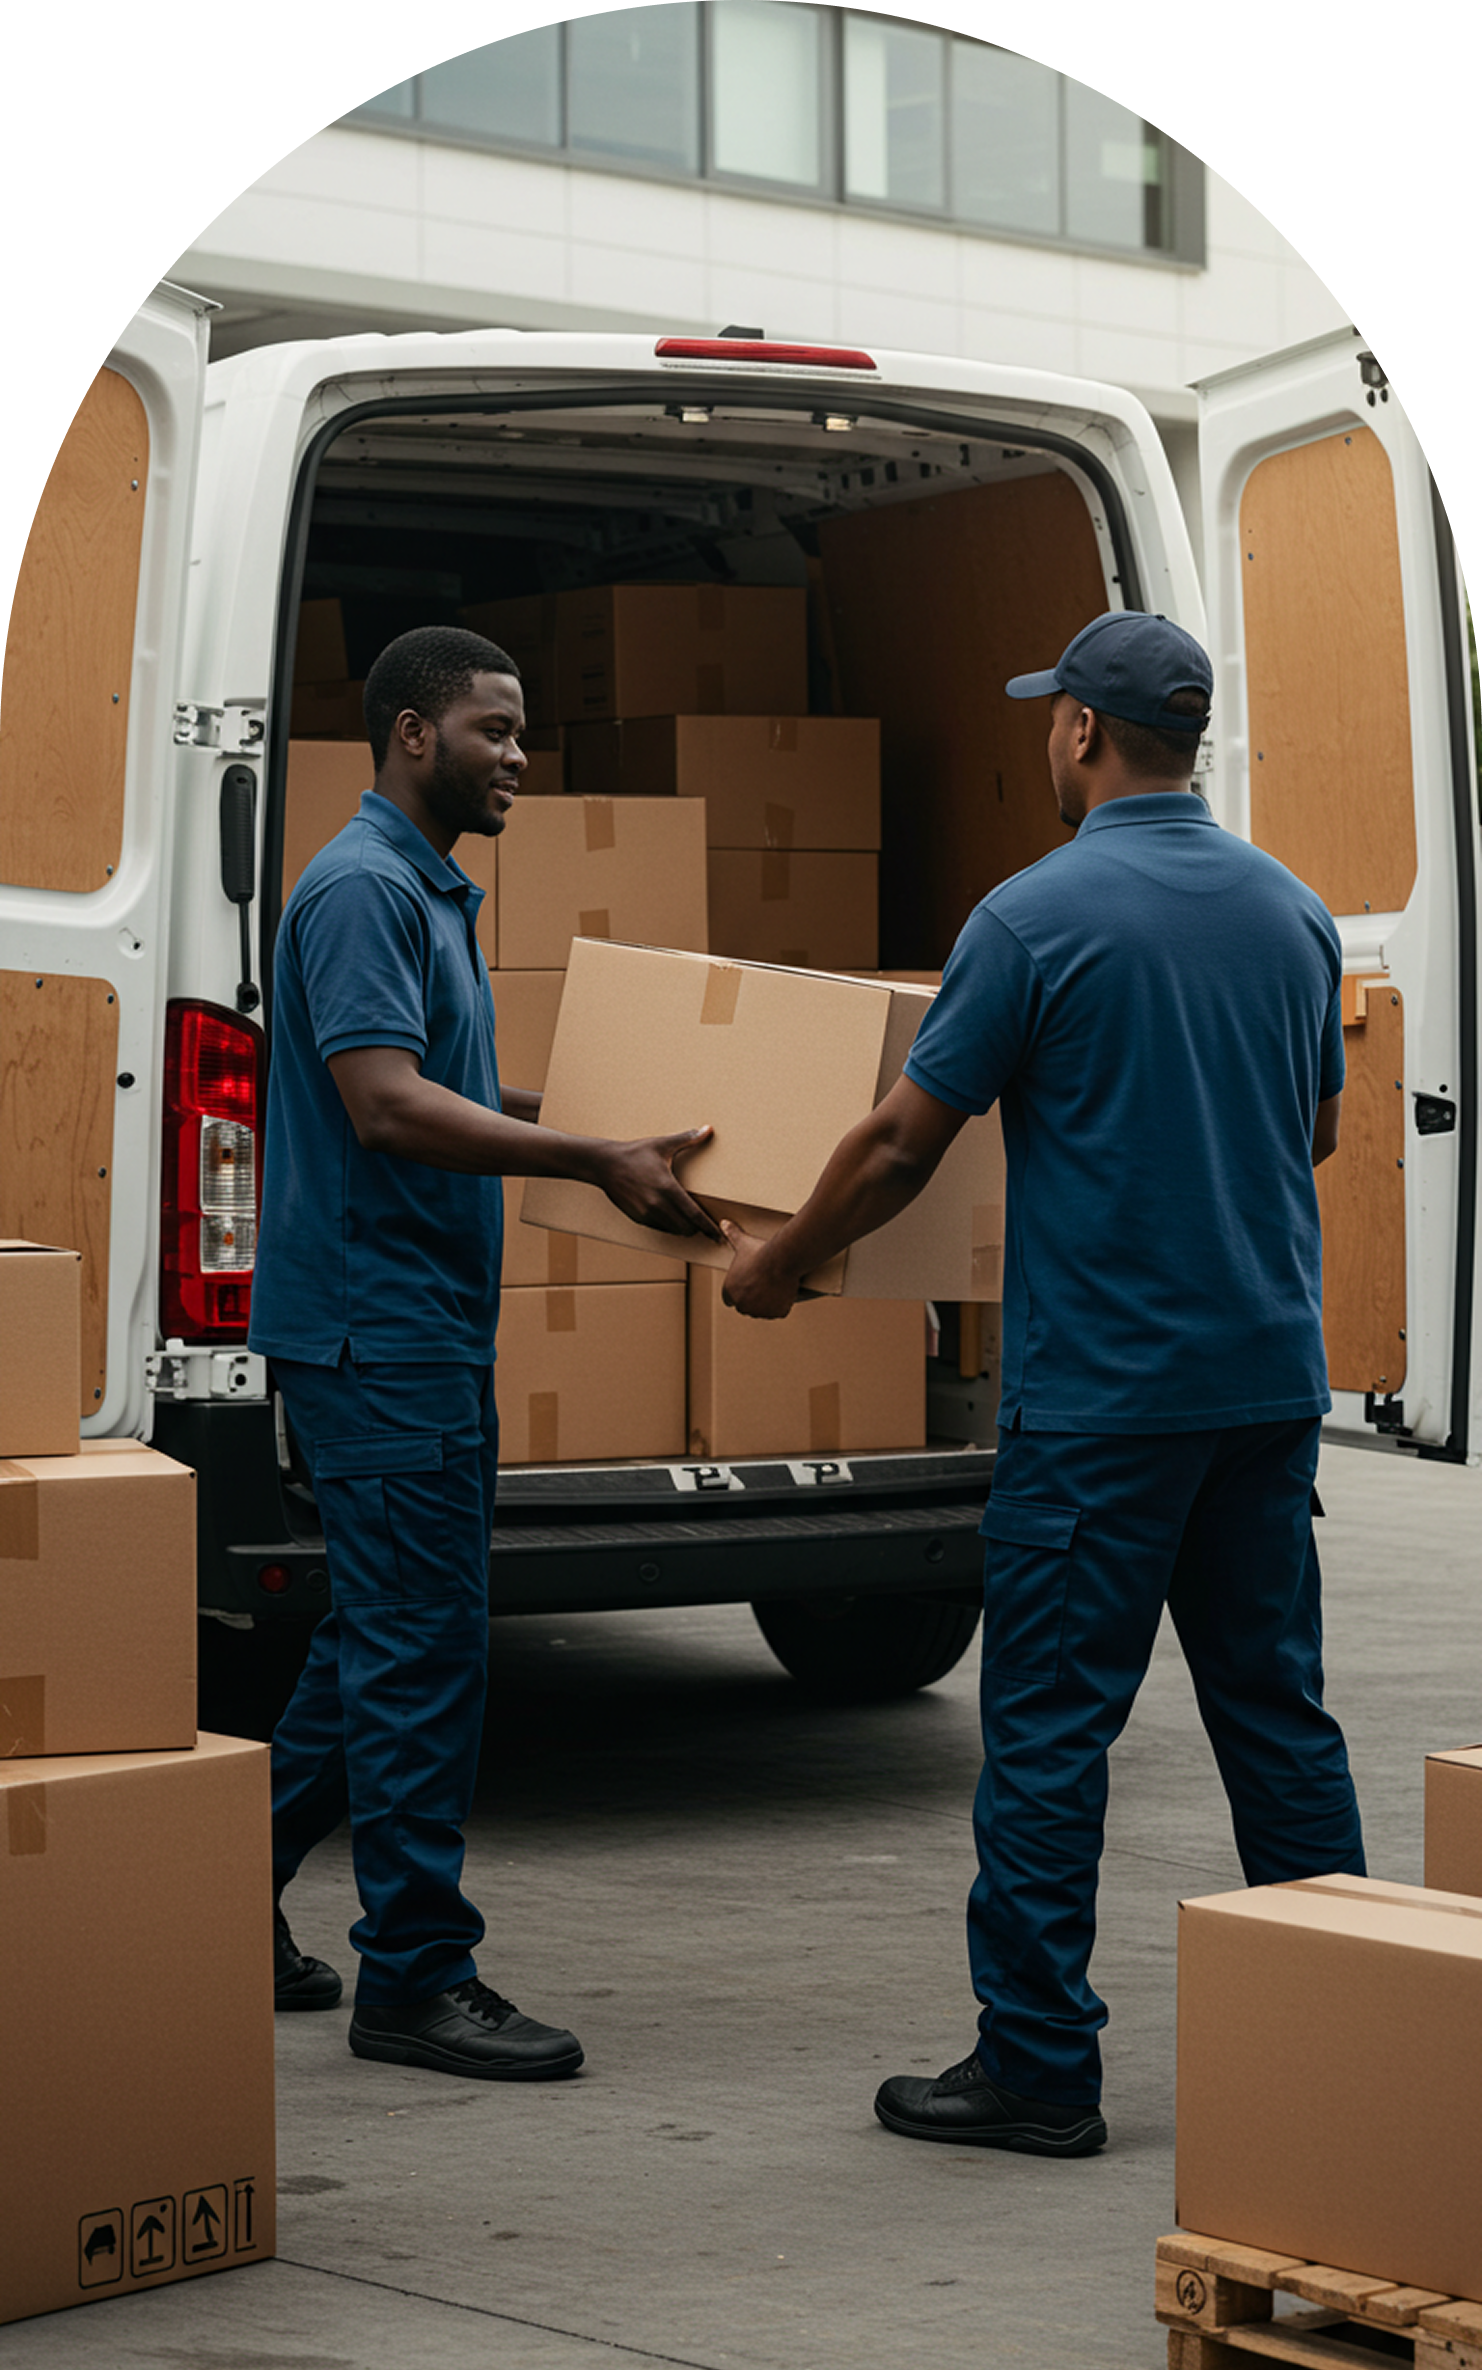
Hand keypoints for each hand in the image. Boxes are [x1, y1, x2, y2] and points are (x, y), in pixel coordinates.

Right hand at [599, 1127, 724, 1240]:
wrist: (604, 1164)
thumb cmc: (635, 1153)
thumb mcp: (662, 1144)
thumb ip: (688, 1139)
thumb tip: (708, 1129)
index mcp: (668, 1188)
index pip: (694, 1215)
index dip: (709, 1228)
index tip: (719, 1236)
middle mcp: (658, 1204)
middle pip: (686, 1228)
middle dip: (698, 1228)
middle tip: (707, 1226)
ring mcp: (646, 1213)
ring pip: (673, 1230)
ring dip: (683, 1228)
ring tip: (691, 1223)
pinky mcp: (637, 1217)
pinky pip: (659, 1228)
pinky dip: (669, 1226)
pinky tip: (672, 1218)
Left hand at [720, 1220, 800, 1318]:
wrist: (781, 1258)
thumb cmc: (760, 1251)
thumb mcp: (743, 1243)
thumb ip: (731, 1235)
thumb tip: (723, 1222)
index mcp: (730, 1292)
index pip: (730, 1299)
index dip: (741, 1291)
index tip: (751, 1283)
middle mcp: (742, 1305)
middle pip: (747, 1306)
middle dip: (754, 1298)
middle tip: (765, 1283)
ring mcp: (760, 1311)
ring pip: (764, 1310)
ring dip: (768, 1303)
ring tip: (775, 1286)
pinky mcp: (777, 1313)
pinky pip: (779, 1311)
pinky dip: (782, 1305)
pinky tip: (785, 1291)